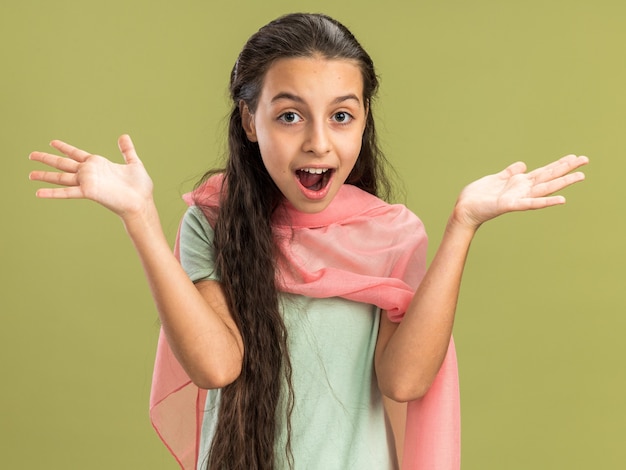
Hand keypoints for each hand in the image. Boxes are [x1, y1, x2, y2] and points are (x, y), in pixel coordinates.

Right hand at [29, 135, 153, 218]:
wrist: (142, 202)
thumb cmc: (140, 187)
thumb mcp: (134, 164)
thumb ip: (127, 150)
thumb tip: (123, 136)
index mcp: (98, 164)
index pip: (76, 154)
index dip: (64, 148)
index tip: (52, 142)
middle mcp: (90, 172)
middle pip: (64, 164)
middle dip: (47, 159)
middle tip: (31, 155)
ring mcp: (88, 182)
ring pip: (61, 177)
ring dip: (45, 176)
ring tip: (30, 174)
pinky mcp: (89, 191)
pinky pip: (68, 192)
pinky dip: (52, 193)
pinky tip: (38, 192)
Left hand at [452, 154, 588, 229]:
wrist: (464, 209)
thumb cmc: (478, 196)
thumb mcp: (496, 179)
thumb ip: (510, 172)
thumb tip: (523, 165)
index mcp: (519, 182)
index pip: (543, 171)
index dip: (558, 164)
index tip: (574, 156)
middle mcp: (522, 190)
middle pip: (549, 176)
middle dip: (567, 169)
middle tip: (586, 160)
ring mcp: (518, 198)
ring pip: (545, 188)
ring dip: (563, 182)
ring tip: (581, 176)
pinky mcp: (510, 205)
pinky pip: (531, 203)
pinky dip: (546, 202)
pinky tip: (562, 200)